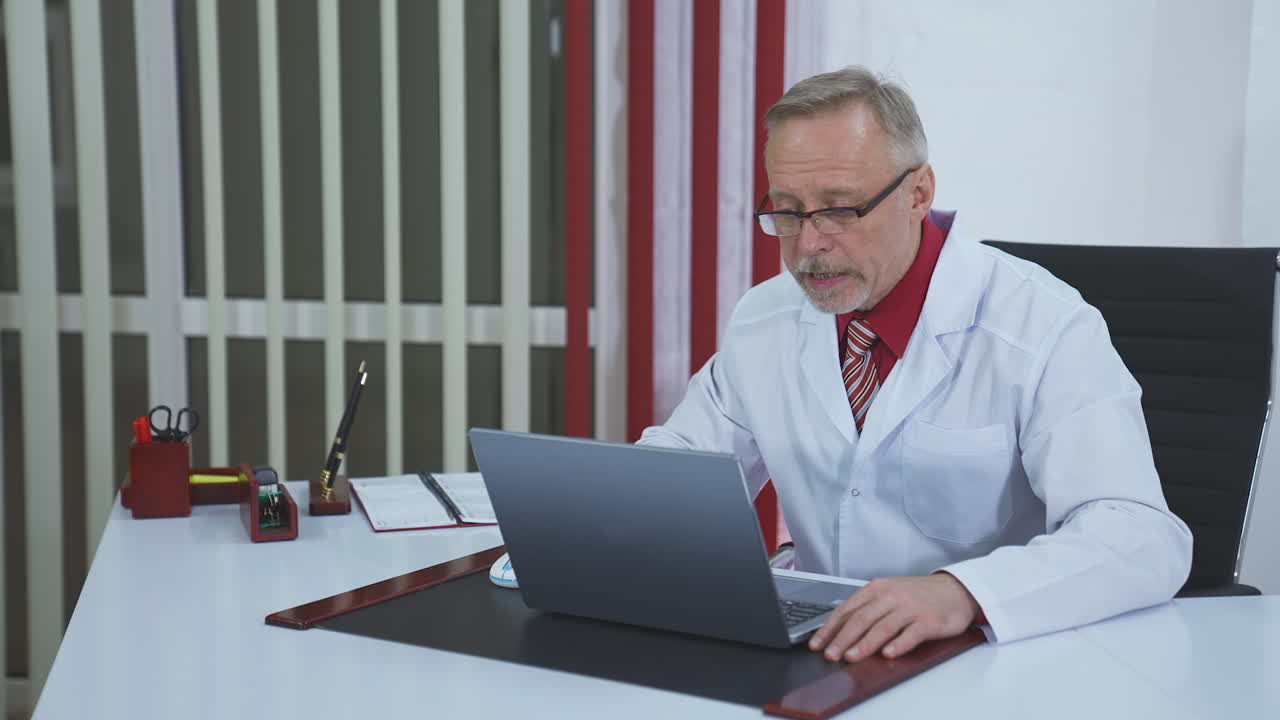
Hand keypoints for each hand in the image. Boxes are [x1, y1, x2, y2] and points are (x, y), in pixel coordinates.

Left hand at [808, 573, 979, 661]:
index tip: (817, 644)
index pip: (847, 610)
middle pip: (861, 619)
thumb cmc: (918, 595)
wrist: (955, 590)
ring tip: (852, 657)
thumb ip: (868, 609)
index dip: (830, 628)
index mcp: (877, 589)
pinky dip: (898, 644)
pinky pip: (911, 634)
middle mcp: (891, 596)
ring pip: (882, 627)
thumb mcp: (889, 594)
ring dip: (865, 644)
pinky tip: (888, 654)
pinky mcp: (929, 621)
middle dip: (842, 639)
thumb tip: (840, 632)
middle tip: (830, 655)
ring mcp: (910, 608)